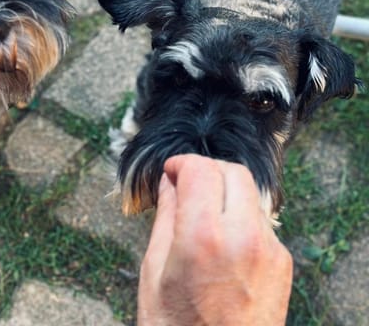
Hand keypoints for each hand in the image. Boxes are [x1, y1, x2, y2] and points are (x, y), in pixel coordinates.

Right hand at [138, 154, 292, 325]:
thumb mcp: (155, 272)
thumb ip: (166, 217)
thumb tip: (171, 183)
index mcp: (202, 237)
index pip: (200, 169)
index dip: (181, 163)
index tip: (171, 171)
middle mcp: (241, 236)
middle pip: (231, 171)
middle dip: (207, 170)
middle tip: (188, 184)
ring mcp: (267, 249)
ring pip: (249, 192)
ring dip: (226, 190)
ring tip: (204, 212)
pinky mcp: (281, 262)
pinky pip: (260, 220)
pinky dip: (240, 215)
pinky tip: (223, 238)